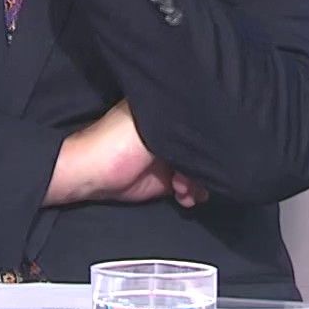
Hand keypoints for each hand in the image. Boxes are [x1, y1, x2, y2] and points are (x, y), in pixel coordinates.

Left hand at [48, 101, 207, 208]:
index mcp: (164, 111)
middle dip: (204, 163)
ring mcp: (169, 156)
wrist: (94, 176)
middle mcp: (169, 133)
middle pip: (201, 147)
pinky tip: (183, 196)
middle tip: (196, 173)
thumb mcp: (153, 126)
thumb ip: (182, 125)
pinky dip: (191, 192)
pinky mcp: (166, 179)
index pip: (198, 120)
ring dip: (198, 181)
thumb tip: (211, 124)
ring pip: (199, 168)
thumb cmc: (117, 143)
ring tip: (184, 187)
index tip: (214, 146)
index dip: (208, 135)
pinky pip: (190, 186)